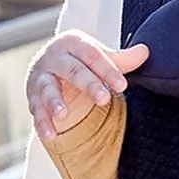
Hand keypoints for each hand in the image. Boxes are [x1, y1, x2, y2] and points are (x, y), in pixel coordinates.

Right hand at [27, 31, 148, 142]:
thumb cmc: (82, 62)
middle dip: (88, 84)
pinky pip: (36, 111)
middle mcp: (54, 57)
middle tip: (104, 99)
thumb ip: (122, 60)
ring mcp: (41, 77)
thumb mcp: (101, 59)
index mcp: (73, 43)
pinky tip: (50, 136)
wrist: (51, 67)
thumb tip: (145, 52)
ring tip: (63, 115)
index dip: (107, 70)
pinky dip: (42, 123)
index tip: (122, 85)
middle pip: (72, 70)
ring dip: (54, 102)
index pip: (92, 55)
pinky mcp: (32, 96)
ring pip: (47, 89)